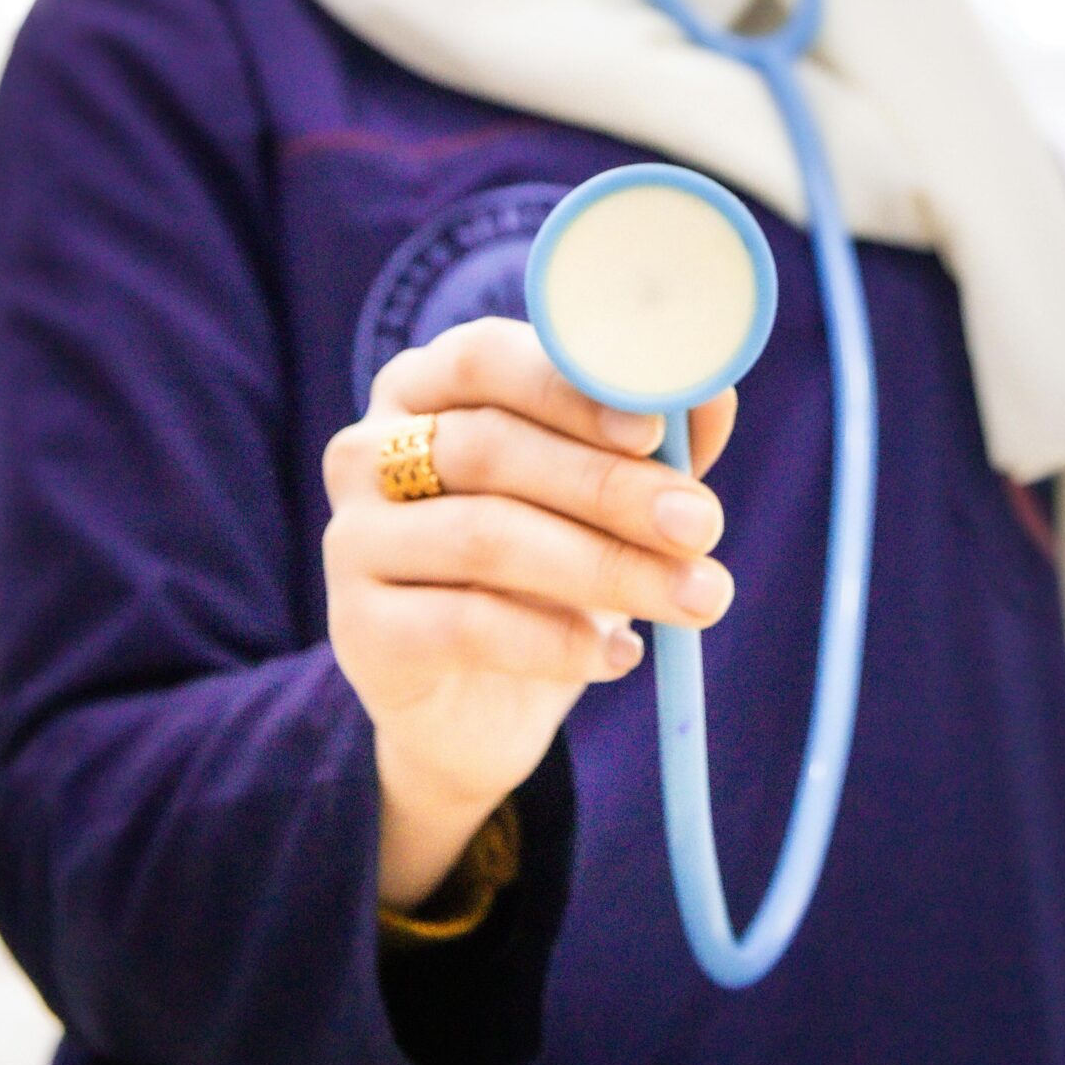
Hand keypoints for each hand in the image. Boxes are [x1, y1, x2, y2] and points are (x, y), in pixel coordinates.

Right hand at [323, 315, 737, 909]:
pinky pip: (466, 625)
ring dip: (606, 567)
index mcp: (425, 386)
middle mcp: (368, 449)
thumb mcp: (605, 495)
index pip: (485, 357)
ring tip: (696, 598)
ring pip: (485, 537)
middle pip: (490, 448)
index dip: (570, 387)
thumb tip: (713, 390)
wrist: (477, 708)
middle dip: (609, 486)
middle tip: (702, 524)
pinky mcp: (357, 628)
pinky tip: (620, 656)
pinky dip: (556, 641)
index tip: (655, 429)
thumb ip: (651, 439)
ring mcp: (352, 537)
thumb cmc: (546, 568)